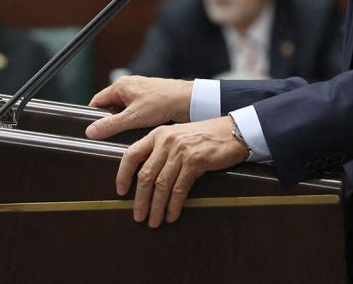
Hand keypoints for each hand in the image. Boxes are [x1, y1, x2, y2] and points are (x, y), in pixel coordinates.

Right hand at [85, 75, 192, 139]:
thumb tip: (90, 131)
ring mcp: (140, 93)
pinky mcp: (150, 100)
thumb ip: (111, 125)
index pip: (98, 101)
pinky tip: (138, 132)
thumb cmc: (162, 103)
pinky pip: (135, 112)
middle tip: (108, 137)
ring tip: (125, 136)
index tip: (91, 131)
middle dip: (109, 121)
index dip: (92, 116)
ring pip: (123, 110)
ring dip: (123, 122)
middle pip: (110, 106)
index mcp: (121, 86)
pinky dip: (135, 121)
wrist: (189, 101)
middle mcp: (129, 87)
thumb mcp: (133, 117)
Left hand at [115, 117, 248, 226]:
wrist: (233, 132)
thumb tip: (147, 179)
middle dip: (140, 199)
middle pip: (145, 174)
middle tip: (138, 215)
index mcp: (157, 134)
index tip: (120, 191)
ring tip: (154, 221)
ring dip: (156, 206)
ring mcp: (180, 151)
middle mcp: (166, 141)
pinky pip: (179, 188)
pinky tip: (171, 215)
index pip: (131, 154)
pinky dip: (173, 205)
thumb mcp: (177, 136)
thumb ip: (161, 151)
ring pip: (161, 184)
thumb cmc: (205, 136)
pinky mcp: (195, 161)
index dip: (123, 174)